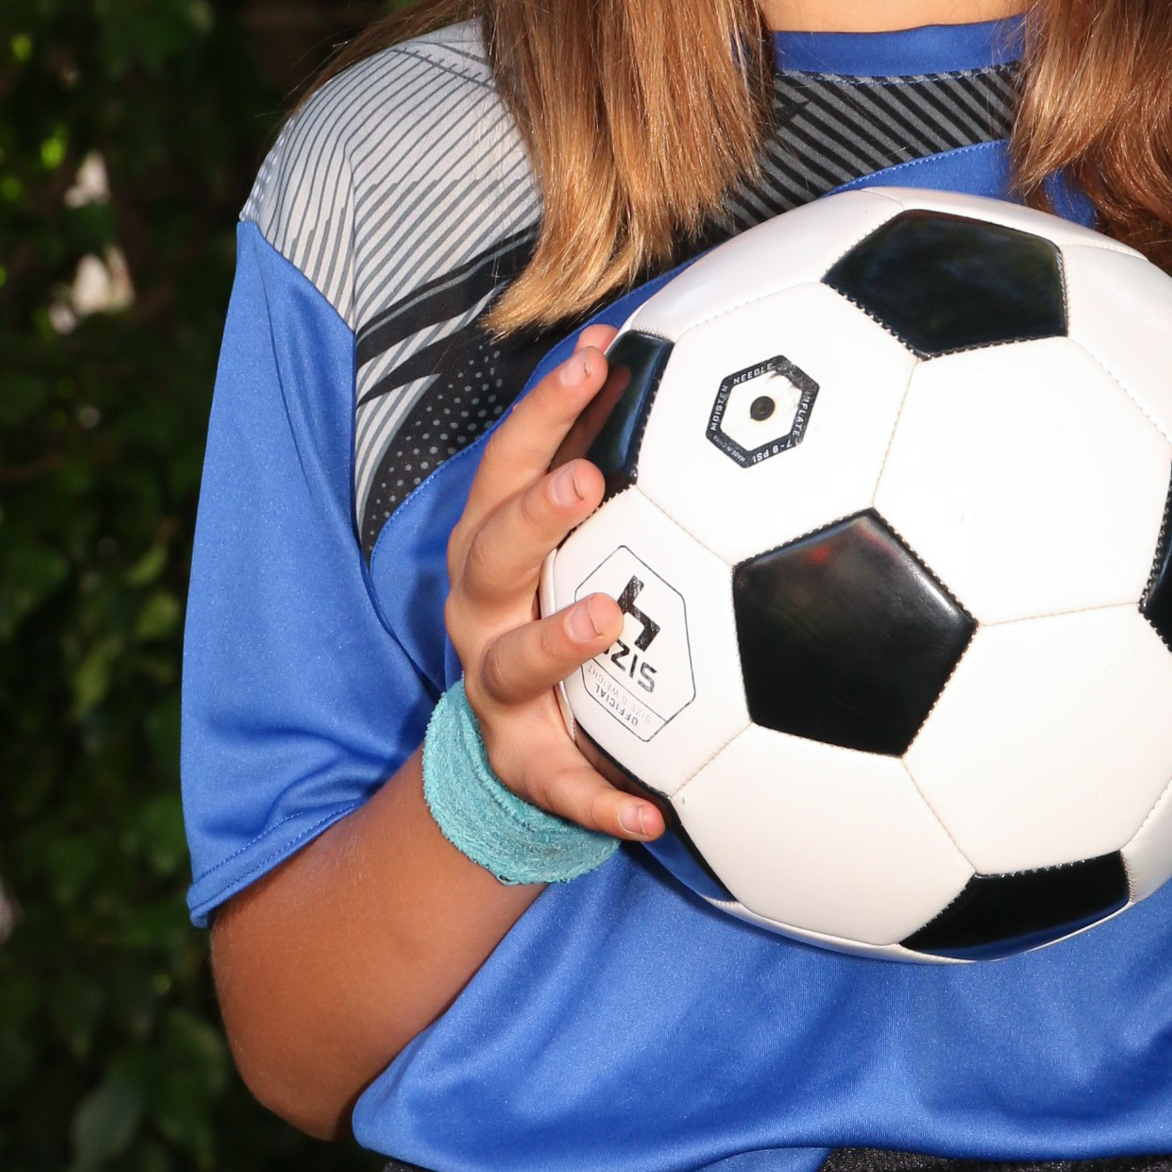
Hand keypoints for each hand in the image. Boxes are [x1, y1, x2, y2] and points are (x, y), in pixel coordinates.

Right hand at [441, 326, 664, 844]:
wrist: (523, 748)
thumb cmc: (561, 608)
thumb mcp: (578, 541)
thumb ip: (613, 461)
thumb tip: (687, 361)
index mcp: (495, 548)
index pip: (510, 464)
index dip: (546, 409)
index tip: (597, 356)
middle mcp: (483, 611)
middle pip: (490, 552)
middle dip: (532, 513)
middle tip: (585, 481)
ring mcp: (497, 690)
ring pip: (512, 663)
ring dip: (557, 639)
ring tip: (605, 621)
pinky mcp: (525, 764)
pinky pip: (565, 787)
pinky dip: (604, 801)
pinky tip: (652, 815)